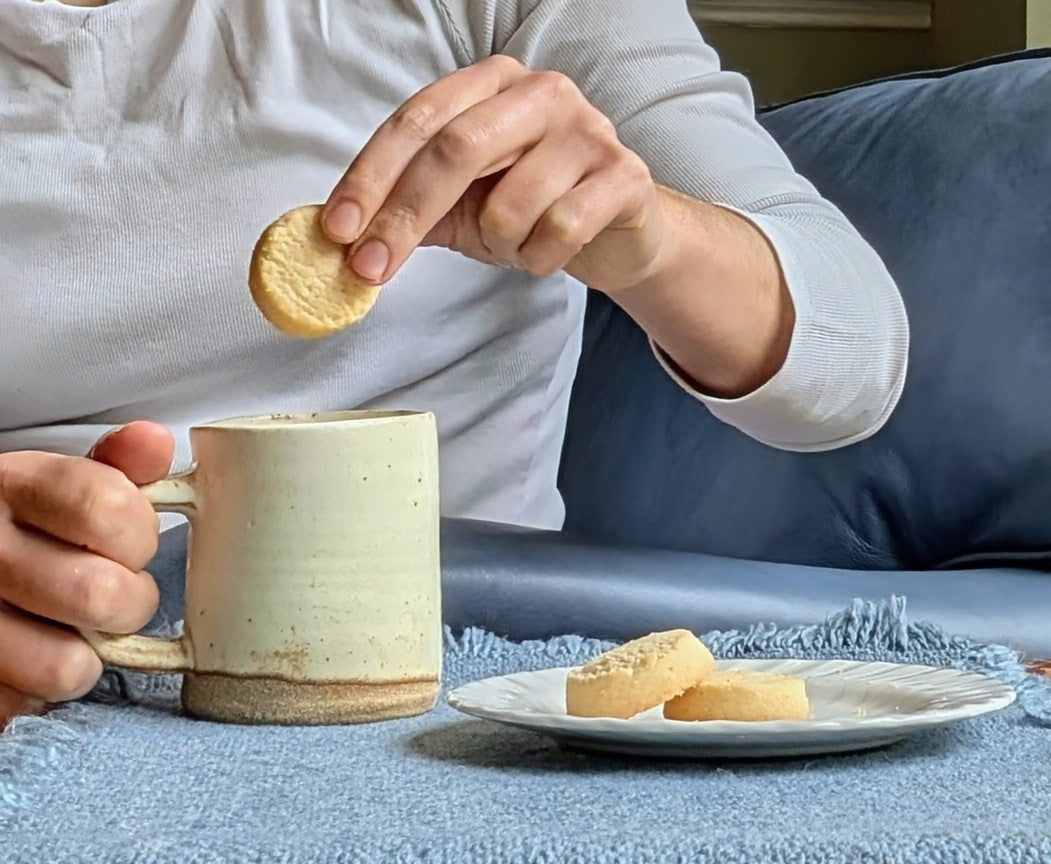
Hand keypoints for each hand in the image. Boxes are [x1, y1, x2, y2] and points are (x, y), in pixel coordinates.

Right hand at [0, 422, 171, 727]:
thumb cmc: (20, 530)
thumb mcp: (58, 486)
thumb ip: (114, 469)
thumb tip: (154, 442)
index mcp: (11, 487)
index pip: (106, 506)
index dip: (139, 534)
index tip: (133, 542)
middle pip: (100, 594)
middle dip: (129, 602)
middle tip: (115, 594)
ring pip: (68, 665)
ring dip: (87, 657)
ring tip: (74, 632)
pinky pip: (29, 703)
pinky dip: (41, 690)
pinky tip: (34, 656)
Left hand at [323, 55, 665, 293]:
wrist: (619, 233)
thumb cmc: (533, 211)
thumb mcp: (463, 207)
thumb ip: (410, 210)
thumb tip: (342, 237)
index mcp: (490, 85)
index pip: (416, 121)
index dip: (370, 176)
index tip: (337, 230)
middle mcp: (539, 92)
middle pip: (454, 150)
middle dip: (405, 217)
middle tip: (372, 268)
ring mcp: (587, 129)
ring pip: (510, 204)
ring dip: (498, 246)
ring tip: (516, 245)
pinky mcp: (624, 175)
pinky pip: (559, 230)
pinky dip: (540, 258)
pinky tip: (548, 252)